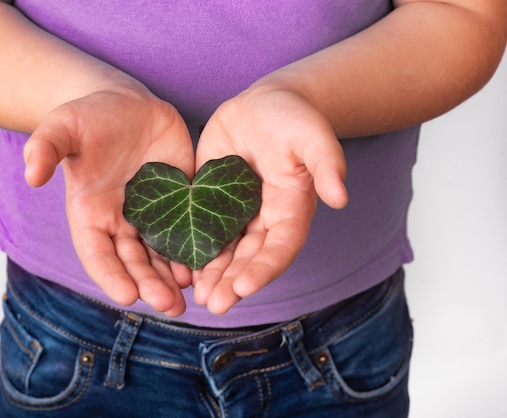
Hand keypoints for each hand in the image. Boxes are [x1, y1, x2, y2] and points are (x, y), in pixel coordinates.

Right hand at [23, 88, 194, 316]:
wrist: (126, 105)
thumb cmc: (89, 117)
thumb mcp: (63, 126)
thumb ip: (46, 147)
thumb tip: (31, 175)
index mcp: (90, 214)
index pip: (97, 254)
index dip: (111, 275)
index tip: (128, 296)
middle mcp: (120, 222)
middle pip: (133, 263)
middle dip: (149, 285)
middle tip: (169, 305)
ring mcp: (152, 215)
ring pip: (161, 256)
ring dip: (172, 279)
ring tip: (188, 298)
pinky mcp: (180, 202)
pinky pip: (187, 231)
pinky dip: (195, 251)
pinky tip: (206, 266)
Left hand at [193, 84, 347, 314]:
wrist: (264, 105)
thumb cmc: (294, 118)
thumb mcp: (313, 135)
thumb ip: (327, 164)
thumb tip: (342, 198)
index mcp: (291, 210)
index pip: (280, 248)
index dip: (263, 269)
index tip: (243, 287)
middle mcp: (264, 219)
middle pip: (249, 258)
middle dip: (232, 282)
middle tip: (214, 305)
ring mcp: (236, 213)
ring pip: (224, 250)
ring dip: (212, 274)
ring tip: (197, 296)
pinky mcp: (209, 200)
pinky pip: (200, 228)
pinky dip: (191, 248)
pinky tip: (177, 267)